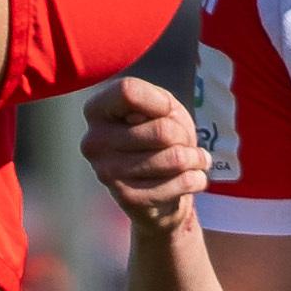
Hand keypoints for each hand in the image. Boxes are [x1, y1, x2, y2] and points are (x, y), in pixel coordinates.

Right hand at [82, 75, 209, 232]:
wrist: (156, 189)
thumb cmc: (158, 137)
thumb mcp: (158, 106)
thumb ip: (154, 101)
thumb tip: (160, 124)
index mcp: (96, 109)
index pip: (128, 92)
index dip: (159, 101)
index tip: (166, 111)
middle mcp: (94, 141)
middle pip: (162, 131)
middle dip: (184, 135)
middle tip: (185, 142)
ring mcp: (107, 172)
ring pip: (174, 158)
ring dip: (195, 158)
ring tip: (194, 159)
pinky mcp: (126, 198)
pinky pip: (179, 183)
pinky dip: (196, 179)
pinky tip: (193, 178)